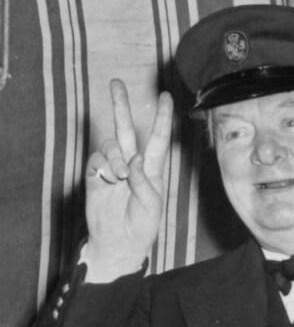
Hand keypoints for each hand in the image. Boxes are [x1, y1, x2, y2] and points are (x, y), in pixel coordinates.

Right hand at [84, 79, 172, 276]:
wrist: (118, 243)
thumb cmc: (142, 227)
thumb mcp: (152, 206)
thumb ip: (144, 182)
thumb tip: (134, 159)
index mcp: (153, 169)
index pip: (158, 138)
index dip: (162, 117)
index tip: (166, 96)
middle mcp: (132, 164)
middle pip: (126, 128)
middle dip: (121, 105)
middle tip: (116, 83)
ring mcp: (112, 168)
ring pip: (111, 145)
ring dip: (115, 157)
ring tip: (118, 177)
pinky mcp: (95, 175)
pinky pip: (96, 159)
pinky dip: (103, 166)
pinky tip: (107, 179)